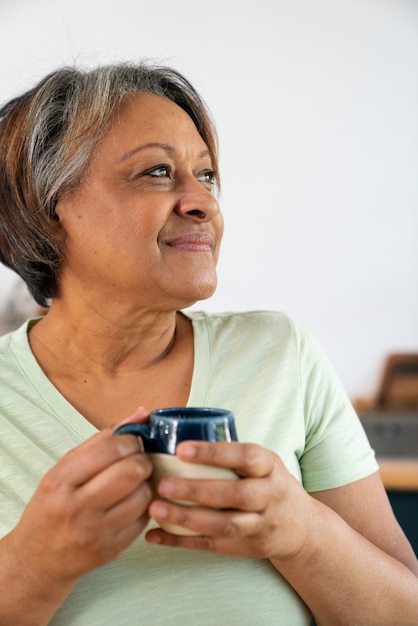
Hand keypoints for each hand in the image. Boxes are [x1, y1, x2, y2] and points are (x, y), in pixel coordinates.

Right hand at [7, 416, 152, 588]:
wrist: (37, 559)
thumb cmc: (52, 507)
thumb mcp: (64, 470)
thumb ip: (102, 440)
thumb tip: (141, 414)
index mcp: (60, 482)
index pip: (108, 449)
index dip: (130, 440)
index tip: (132, 442)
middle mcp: (76, 507)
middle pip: (131, 471)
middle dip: (143, 460)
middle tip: (139, 460)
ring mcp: (95, 532)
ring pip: (142, 496)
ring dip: (146, 484)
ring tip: (136, 482)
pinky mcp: (111, 550)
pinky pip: (143, 520)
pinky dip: (144, 507)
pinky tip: (133, 503)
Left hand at [146, 441, 313, 560]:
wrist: (303, 529)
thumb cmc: (270, 484)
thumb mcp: (263, 462)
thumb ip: (231, 452)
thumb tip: (179, 433)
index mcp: (270, 466)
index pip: (245, 456)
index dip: (214, 453)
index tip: (181, 449)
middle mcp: (270, 495)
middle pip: (235, 494)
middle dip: (196, 490)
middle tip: (162, 484)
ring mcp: (261, 524)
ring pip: (225, 524)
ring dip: (187, 518)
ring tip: (155, 509)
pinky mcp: (249, 548)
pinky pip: (213, 546)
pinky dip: (182, 542)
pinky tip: (156, 536)